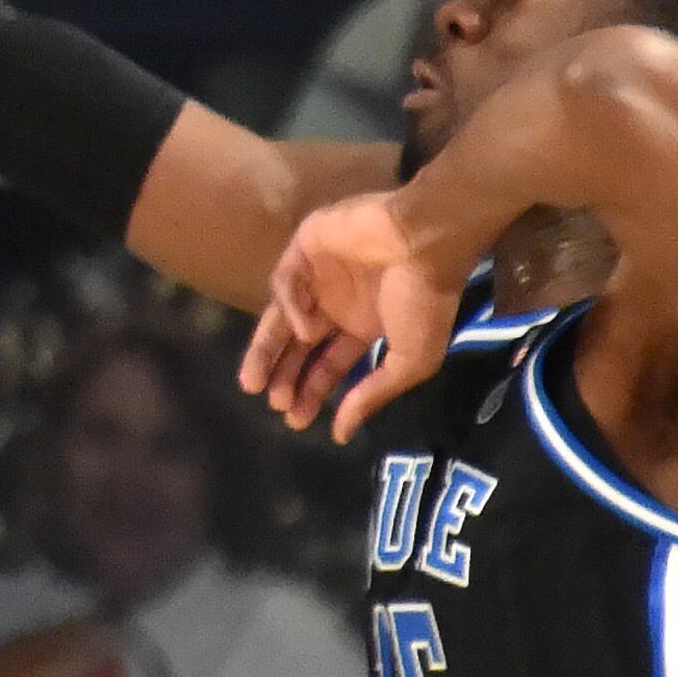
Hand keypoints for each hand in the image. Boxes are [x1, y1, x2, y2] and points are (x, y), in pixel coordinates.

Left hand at [239, 193, 460, 440]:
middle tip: (271, 403)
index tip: (296, 421)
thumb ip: (371, 394)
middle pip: (298, 345)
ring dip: (266, 350)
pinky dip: (291, 307)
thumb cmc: (424, 301)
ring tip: (253, 383)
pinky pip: (286, 282)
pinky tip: (307, 328)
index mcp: (364, 326)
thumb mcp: (408, 361)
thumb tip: (341, 434)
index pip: (328, 363)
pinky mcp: (304, 247)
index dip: (311, 390)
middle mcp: (337, 302)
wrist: (424, 241)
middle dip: (283, 374)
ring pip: (280, 317)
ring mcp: (319, 275)